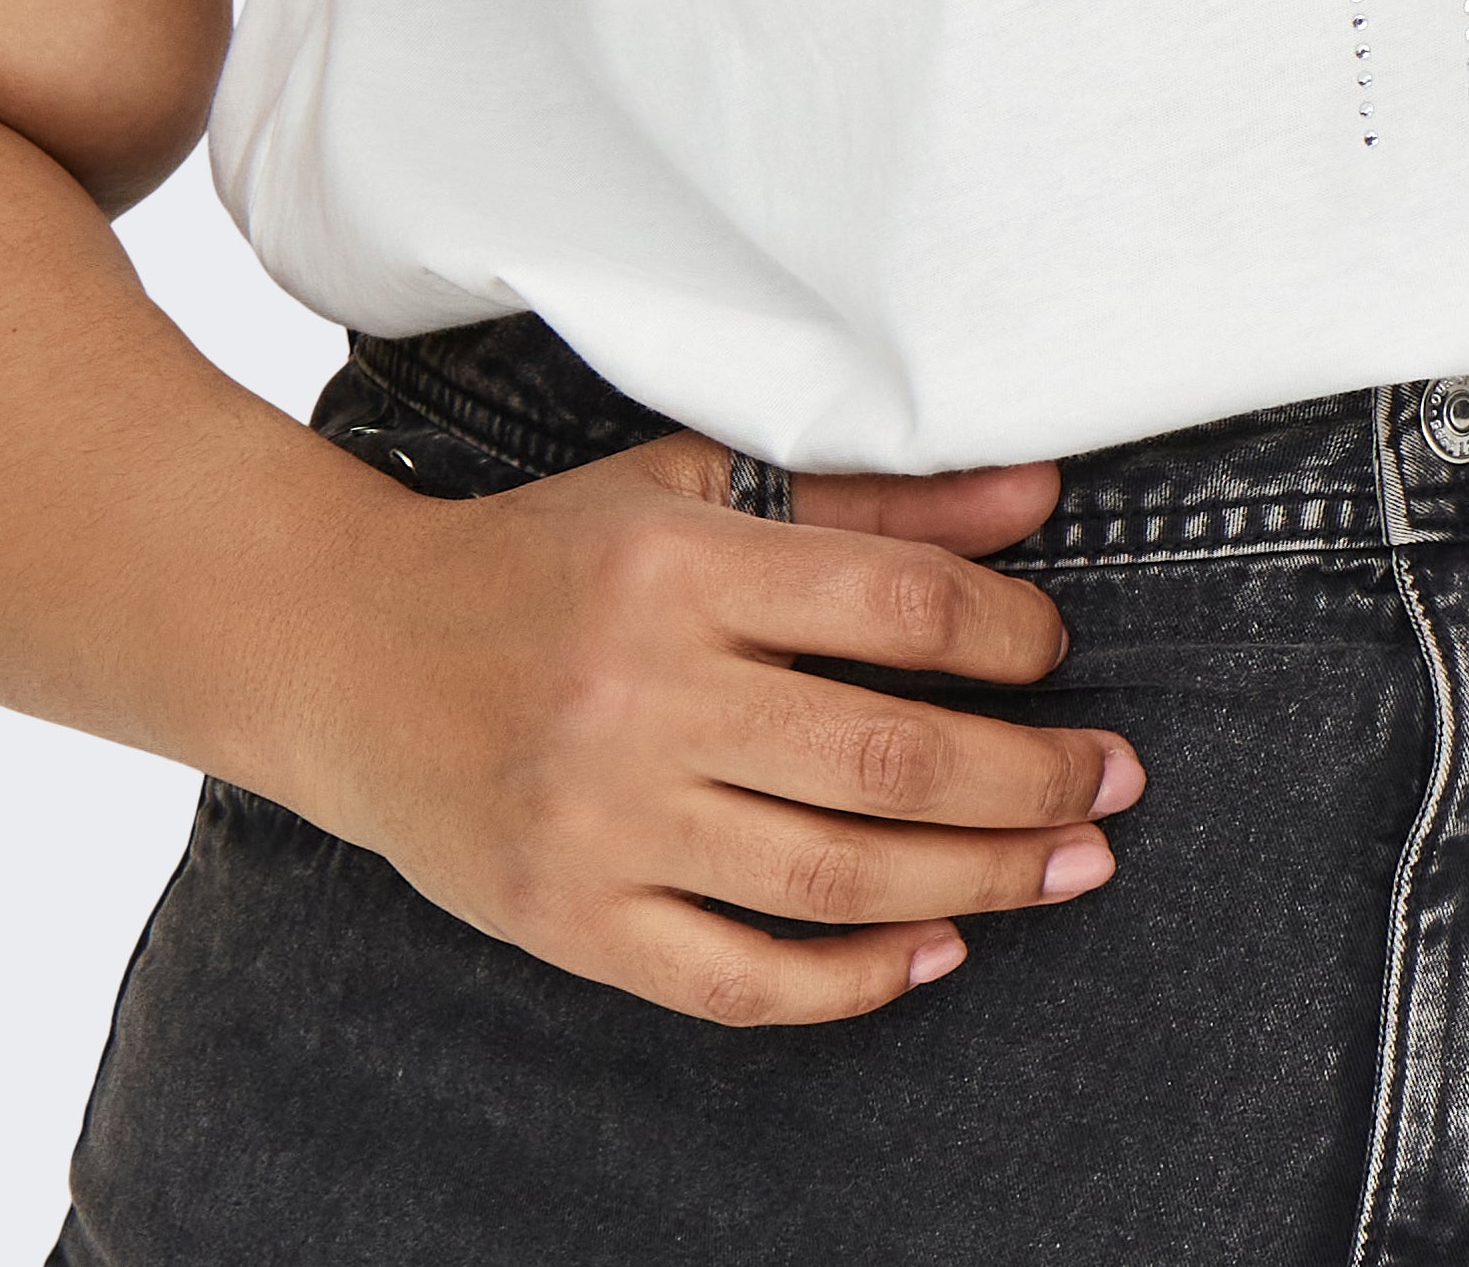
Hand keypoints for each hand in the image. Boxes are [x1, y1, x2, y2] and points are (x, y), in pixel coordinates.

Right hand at [294, 429, 1138, 1024]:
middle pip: (890, 757)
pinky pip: (739, 978)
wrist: (352, 654)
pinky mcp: (570, 922)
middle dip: (1034, 777)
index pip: (895, 608)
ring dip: (981, 881)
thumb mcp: (692, 490)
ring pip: (835, 876)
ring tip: (1071, 866)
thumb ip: (867, 502)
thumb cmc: (545, 559)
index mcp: (679, 567)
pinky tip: (935, 951)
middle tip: (1117, 782)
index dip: (1010, 632)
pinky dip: (853, 978)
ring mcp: (604, 822)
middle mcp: (643, 696)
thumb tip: (1037, 492)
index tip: (1056, 651)